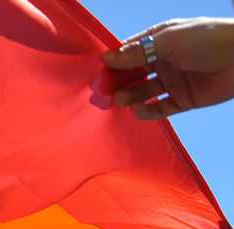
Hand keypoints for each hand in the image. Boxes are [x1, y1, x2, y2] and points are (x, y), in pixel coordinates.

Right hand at [102, 18, 233, 119]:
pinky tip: (139, 110)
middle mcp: (164, 61)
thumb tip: (106, 59)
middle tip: (103, 92)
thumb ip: (137, 52)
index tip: (98, 74)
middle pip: (133, 74)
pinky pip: (160, 109)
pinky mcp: (183, 100)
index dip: (113, 63)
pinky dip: (147, 111)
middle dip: (117, 83)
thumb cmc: (206, 39)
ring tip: (121, 100)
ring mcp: (173, 81)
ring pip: (143, 92)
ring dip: (129, 96)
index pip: (130, 53)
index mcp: (160, 41)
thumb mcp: (168, 40)